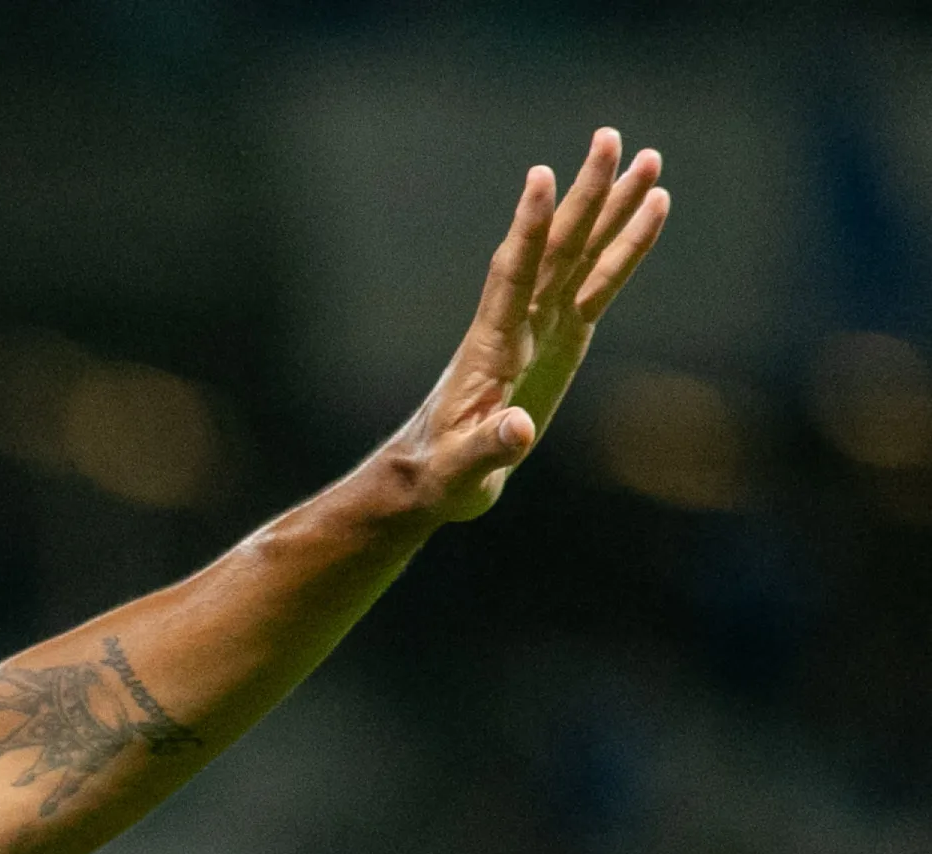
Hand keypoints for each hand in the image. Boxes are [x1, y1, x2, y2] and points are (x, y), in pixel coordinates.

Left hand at [376, 129, 670, 525]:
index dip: (526, 229)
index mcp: (490, 345)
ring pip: (581, 255)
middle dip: (584, 195)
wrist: (439, 474)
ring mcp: (541, 325)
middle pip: (555, 247)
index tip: (541, 177)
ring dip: (613, 208)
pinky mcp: (562, 337)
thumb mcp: (462, 470)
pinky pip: (599, 283)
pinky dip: (626, 248)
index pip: (511, 275)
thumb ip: (490, 448)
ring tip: (650, 158)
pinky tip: (654, 210)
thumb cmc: (442, 472)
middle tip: (612, 138)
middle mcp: (516, 322)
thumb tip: (519, 430)